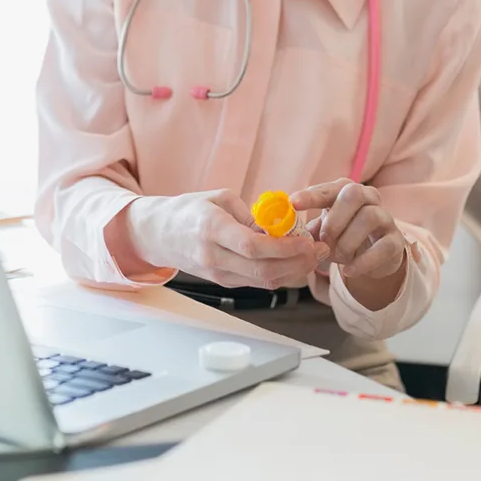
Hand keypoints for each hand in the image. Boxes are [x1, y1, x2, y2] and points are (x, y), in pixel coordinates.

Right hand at [117, 190, 328, 288]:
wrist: (159, 234)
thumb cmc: (190, 210)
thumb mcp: (220, 198)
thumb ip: (250, 214)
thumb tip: (282, 226)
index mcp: (211, 229)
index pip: (251, 246)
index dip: (284, 248)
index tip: (308, 241)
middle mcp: (213, 256)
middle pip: (262, 270)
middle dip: (298, 263)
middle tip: (321, 249)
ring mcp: (218, 273)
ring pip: (263, 281)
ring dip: (294, 271)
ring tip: (315, 255)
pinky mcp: (223, 281)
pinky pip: (257, 282)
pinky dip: (281, 274)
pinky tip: (297, 261)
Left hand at [290, 180, 407, 281]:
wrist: (375, 257)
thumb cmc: (344, 237)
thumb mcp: (323, 232)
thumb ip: (306, 231)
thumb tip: (284, 235)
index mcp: (347, 192)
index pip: (329, 188)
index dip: (311, 195)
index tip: (293, 203)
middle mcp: (369, 198)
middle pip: (354, 194)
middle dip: (334, 219)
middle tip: (324, 240)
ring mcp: (385, 218)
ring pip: (369, 217)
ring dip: (347, 242)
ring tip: (338, 257)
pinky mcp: (396, 241)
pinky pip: (382, 247)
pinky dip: (362, 261)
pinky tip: (349, 270)